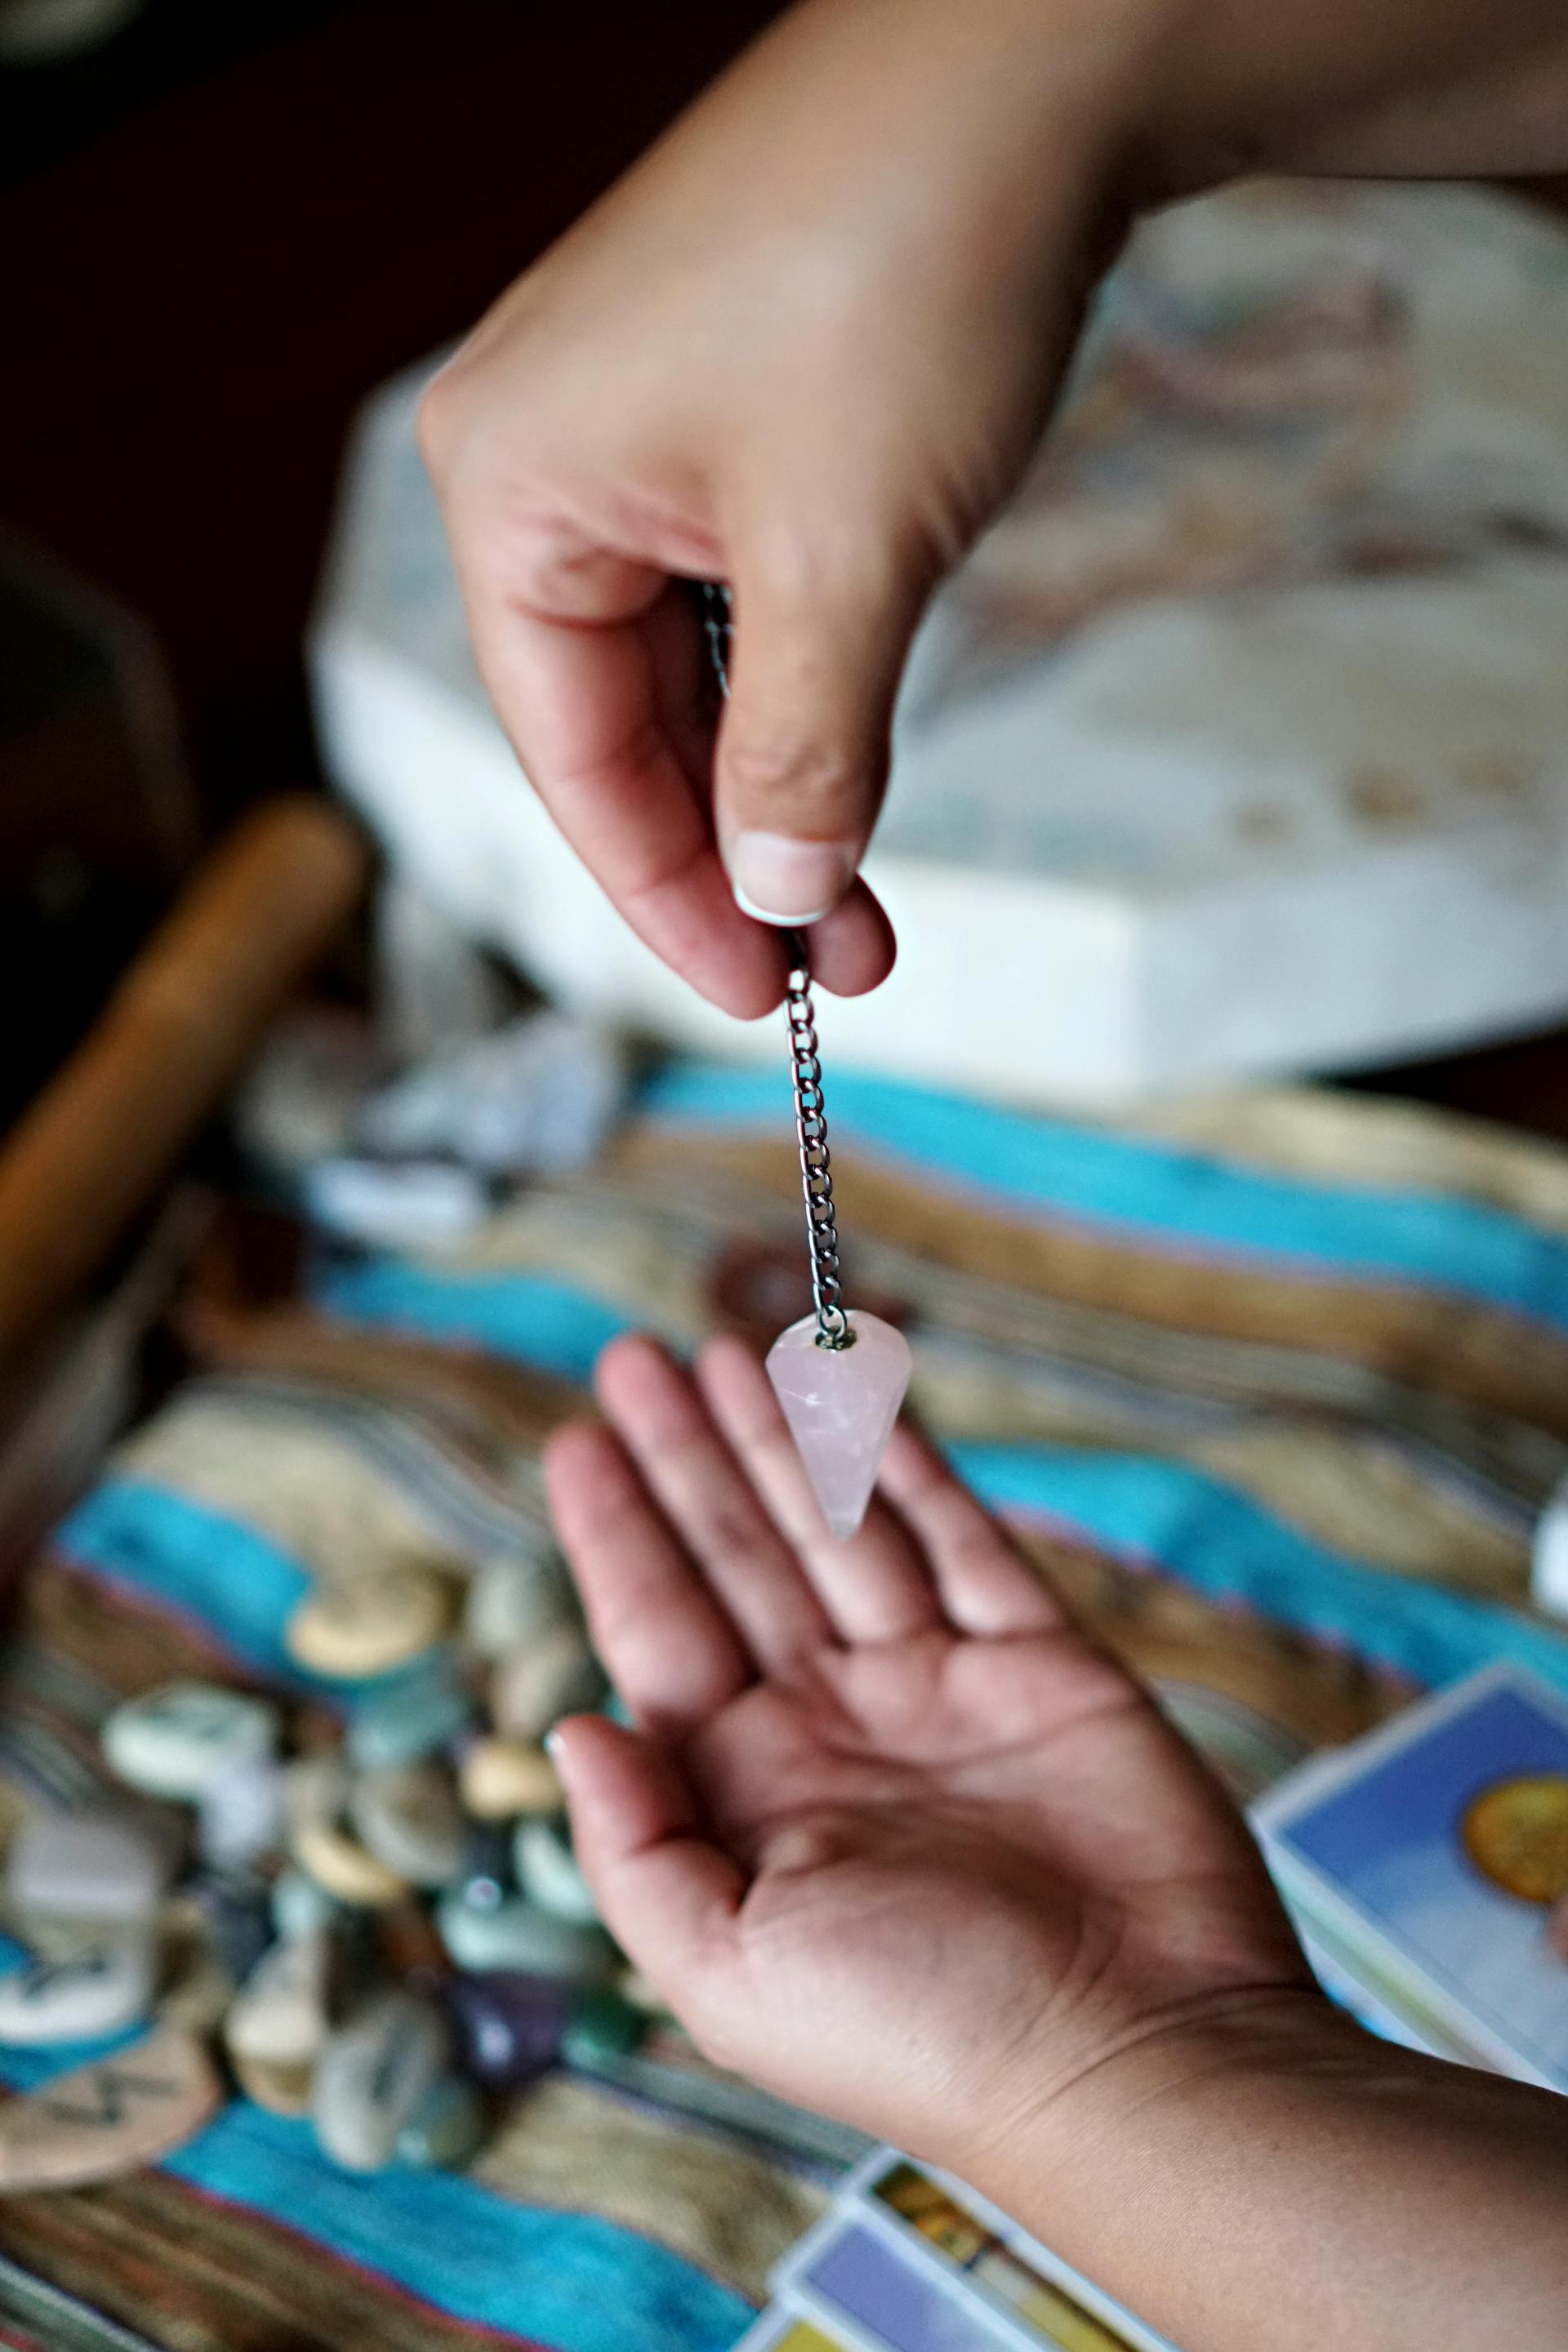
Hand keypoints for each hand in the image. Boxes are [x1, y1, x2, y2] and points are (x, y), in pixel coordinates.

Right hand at [419, 0, 1135, 1013]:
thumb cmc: (902, 270)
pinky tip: (862, 755)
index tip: (758, 995)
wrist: (1031, 63)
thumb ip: (802, 752)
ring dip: (783, 780)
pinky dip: (804, 684)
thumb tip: (784, 891)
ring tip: (872, 894)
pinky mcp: (726, 407)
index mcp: (511, 488)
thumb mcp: (846, 562)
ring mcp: (637, 428)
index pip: (570, 756)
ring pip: (692, 669)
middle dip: (741, 849)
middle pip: (623, 723)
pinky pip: (741, 591)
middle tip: (846, 958)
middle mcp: (545, 458)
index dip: (666, 896)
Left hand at [545, 1332, 1312, 2169]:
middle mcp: (834, 1728)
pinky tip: (855, 1404)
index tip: (575, 1439)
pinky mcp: (1041, 1662)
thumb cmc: (921, 2037)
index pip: (659, 1630)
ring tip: (720, 1350)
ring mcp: (938, 1688)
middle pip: (739, 1555)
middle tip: (630, 1356)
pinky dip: (907, 1467)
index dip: (616, 1531)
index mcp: (751, 1795)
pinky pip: (959, 1539)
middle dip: (684, 1456)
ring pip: (839, 1528)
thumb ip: (634, 1846)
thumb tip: (568, 1724)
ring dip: (780, 1438)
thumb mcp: (725, 1970)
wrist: (1136, 2058)